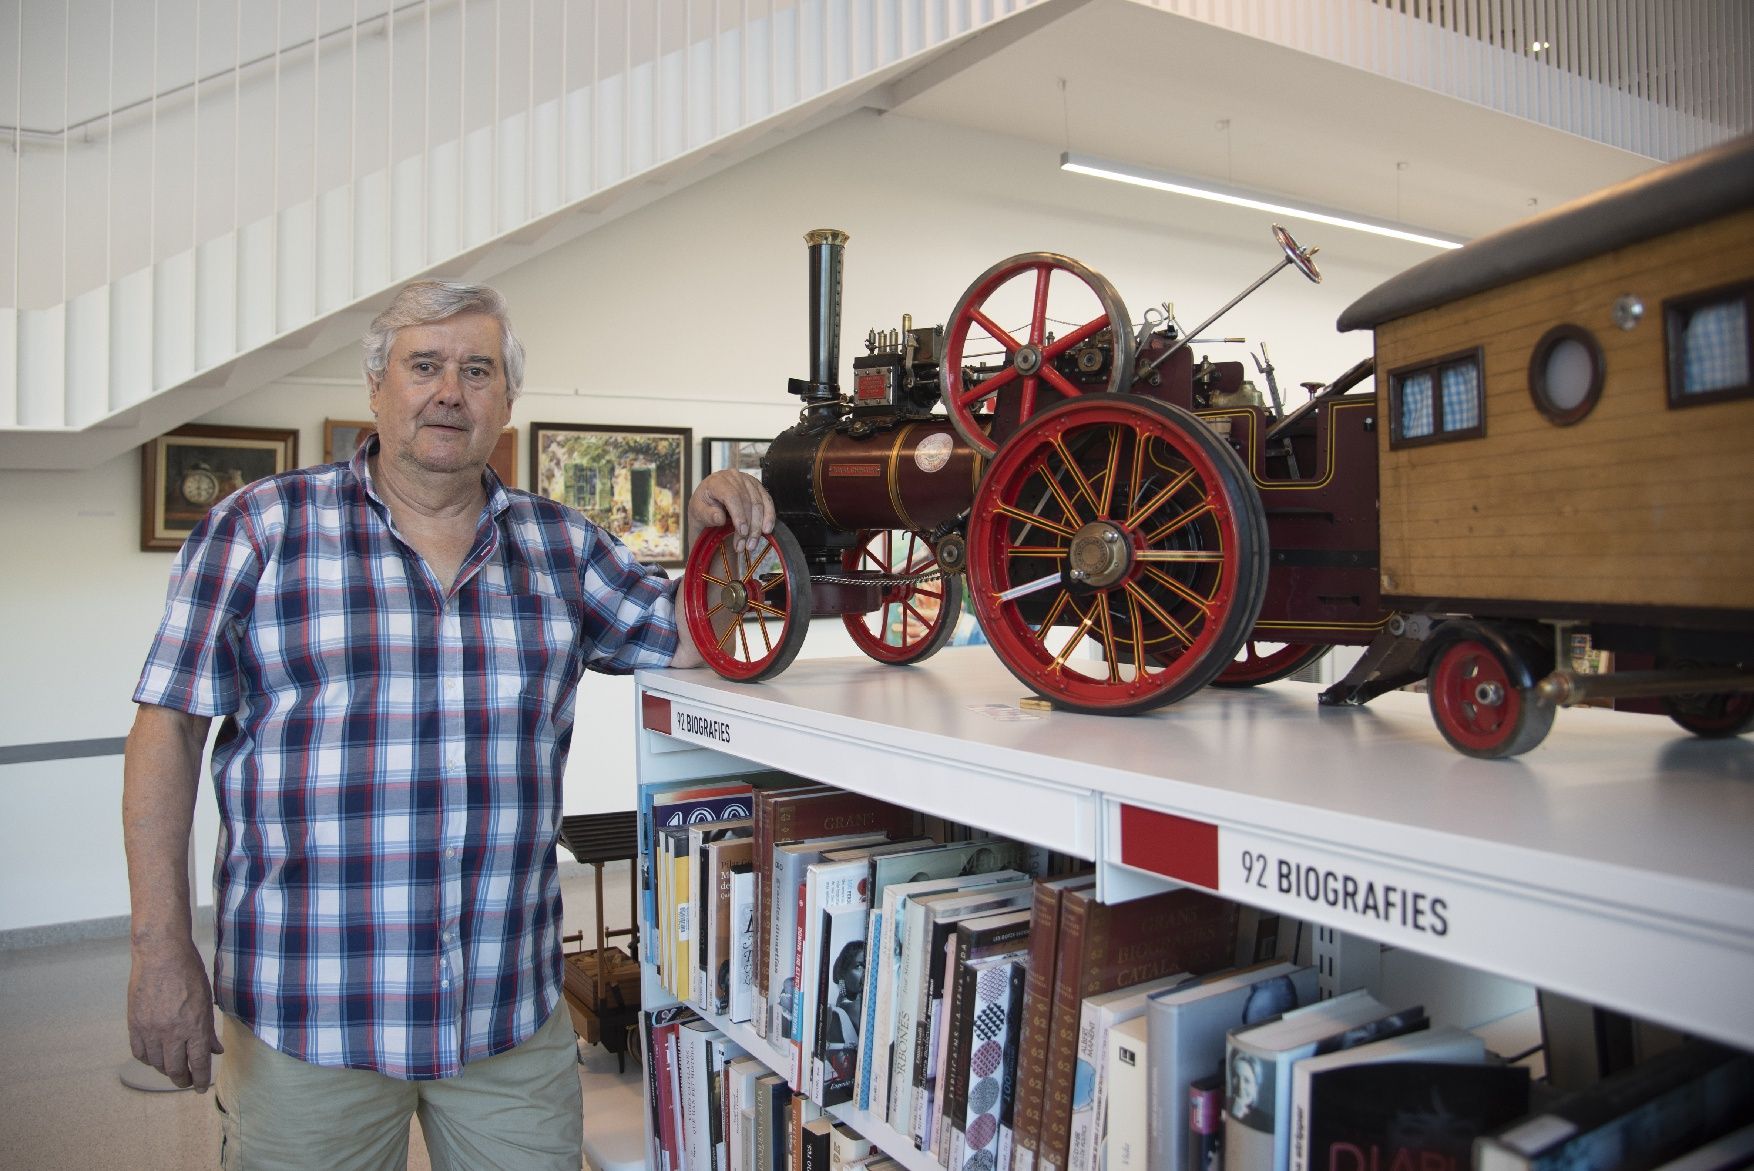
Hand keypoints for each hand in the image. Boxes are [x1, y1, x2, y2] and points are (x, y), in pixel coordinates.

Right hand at [127, 938, 223, 1091]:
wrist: (161, 954)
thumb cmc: (189, 972)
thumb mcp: (206, 999)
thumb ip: (208, 1029)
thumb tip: (215, 1050)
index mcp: (194, 1025)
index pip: (198, 1062)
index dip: (199, 1079)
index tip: (200, 1088)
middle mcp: (172, 1032)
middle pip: (175, 1068)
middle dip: (182, 1079)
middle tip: (186, 1082)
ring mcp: (151, 1029)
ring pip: (156, 1063)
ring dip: (165, 1070)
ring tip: (172, 1069)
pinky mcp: (134, 1024)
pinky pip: (139, 1052)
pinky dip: (147, 1059)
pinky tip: (154, 1057)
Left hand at [688, 470, 775, 558]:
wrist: (709, 504)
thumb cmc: (703, 508)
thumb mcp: (697, 513)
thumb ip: (706, 515)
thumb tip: (719, 518)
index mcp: (716, 481)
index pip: (732, 496)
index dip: (739, 515)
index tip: (742, 532)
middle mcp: (733, 477)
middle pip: (748, 501)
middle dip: (749, 526)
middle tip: (746, 546)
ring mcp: (747, 480)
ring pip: (759, 503)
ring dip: (759, 526)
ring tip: (753, 544)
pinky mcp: (757, 487)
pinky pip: (767, 501)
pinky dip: (769, 517)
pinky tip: (766, 530)